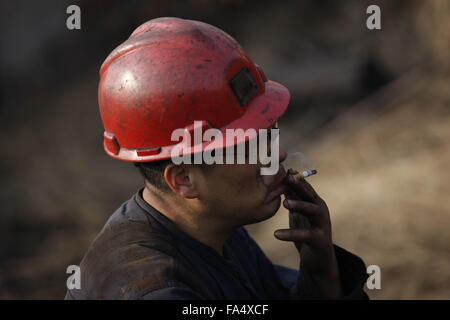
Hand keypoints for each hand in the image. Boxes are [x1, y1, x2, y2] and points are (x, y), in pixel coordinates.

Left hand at [274, 168, 341, 297]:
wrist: (318, 257)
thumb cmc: (306, 230)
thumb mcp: (298, 212)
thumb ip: (292, 197)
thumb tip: (280, 181)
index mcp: (314, 202)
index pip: (305, 186)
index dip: (296, 177)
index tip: (285, 168)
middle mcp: (320, 210)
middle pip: (311, 195)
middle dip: (300, 185)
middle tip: (288, 178)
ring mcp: (322, 224)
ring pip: (312, 211)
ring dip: (299, 205)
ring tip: (285, 203)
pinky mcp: (319, 239)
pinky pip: (304, 235)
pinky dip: (290, 234)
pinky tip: (276, 234)